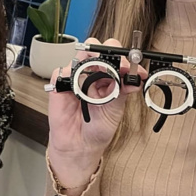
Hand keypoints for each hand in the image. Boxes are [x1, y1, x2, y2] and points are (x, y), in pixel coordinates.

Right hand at [46, 37, 145, 188]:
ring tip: (101, 71)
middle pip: (97, 49)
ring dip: (92, 60)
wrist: (80, 146)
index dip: (126, 59)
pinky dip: (70, 75)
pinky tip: (78, 88)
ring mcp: (75, 77)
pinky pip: (62, 72)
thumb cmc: (97, 128)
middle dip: (108, 51)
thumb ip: (122, 91)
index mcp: (108, 77)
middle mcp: (91, 73)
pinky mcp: (59, 85)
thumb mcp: (115, 109)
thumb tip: (135, 78)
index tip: (135, 67)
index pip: (116, 58)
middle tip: (117, 64)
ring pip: (80, 55)